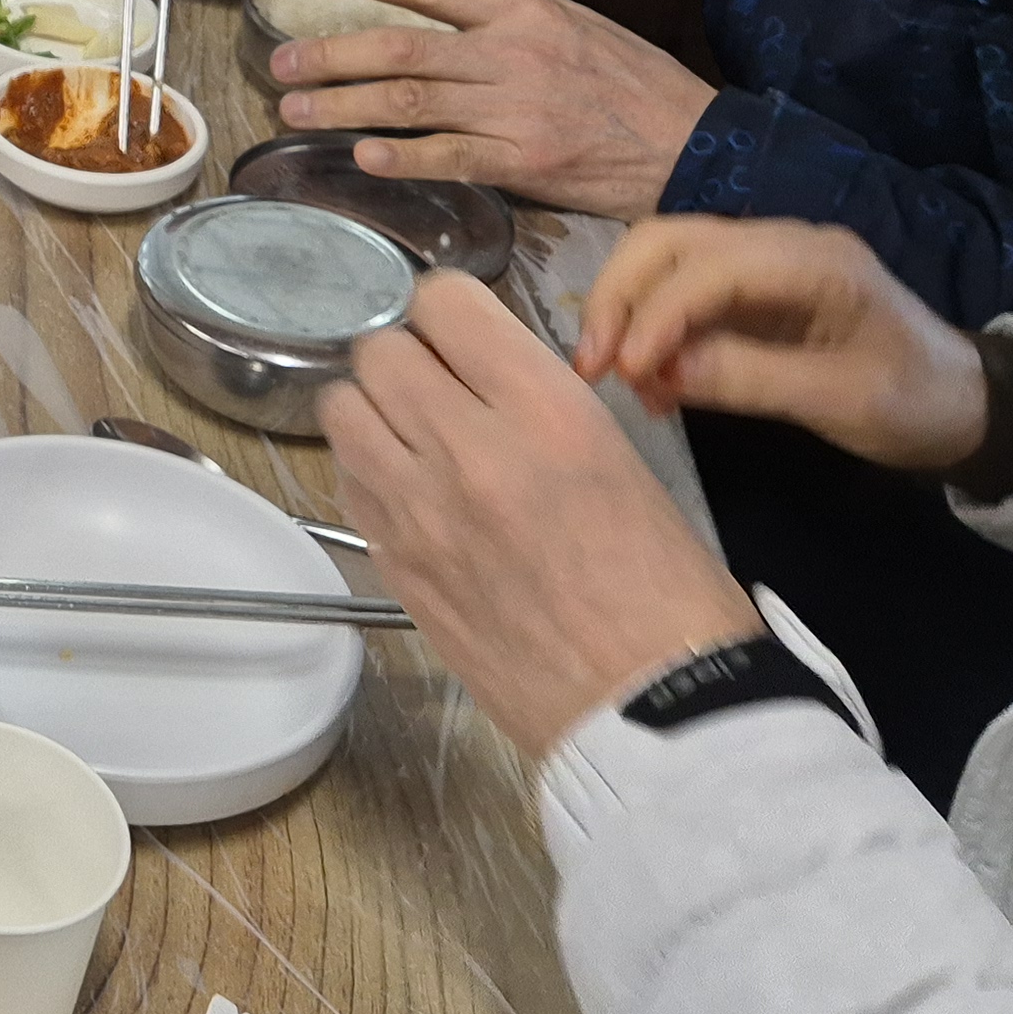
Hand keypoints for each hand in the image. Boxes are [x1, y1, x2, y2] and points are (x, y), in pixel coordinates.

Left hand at [271, 0, 711, 218]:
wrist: (693, 142)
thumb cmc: (631, 78)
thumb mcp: (572, 15)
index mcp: (518, 14)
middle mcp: (509, 55)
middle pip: (402, 48)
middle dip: (332, 54)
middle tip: (279, 63)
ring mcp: (515, 110)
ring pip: (413, 101)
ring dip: (347, 106)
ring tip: (295, 111)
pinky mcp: (526, 163)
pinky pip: (453, 157)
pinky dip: (405, 155)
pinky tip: (363, 155)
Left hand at [327, 271, 763, 760]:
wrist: (653, 710)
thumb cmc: (670, 592)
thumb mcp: (620, 459)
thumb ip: (539, 405)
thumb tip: (481, 380)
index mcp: (545, 410)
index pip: (444, 303)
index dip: (451, 314)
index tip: (464, 337)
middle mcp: (468, 447)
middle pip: (380, 349)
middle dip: (409, 360)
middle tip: (442, 392)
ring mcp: (419, 510)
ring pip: (342, 408)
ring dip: (374, 411)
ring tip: (415, 438)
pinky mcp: (394, 566)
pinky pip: (347, 481)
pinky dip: (367, 473)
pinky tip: (409, 494)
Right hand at [574, 217, 992, 469]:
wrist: (970, 404)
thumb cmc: (915, 402)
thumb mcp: (839, 402)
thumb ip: (748, 379)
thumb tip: (657, 372)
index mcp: (813, 259)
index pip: (708, 265)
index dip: (656, 314)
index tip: (625, 374)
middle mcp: (780, 242)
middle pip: (669, 241)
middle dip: (620, 297)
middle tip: (593, 367)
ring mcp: (765, 260)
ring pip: (665, 257)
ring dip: (628, 309)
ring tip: (618, 379)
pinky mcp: (755, 289)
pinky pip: (684, 289)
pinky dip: (653, 327)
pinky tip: (652, 379)